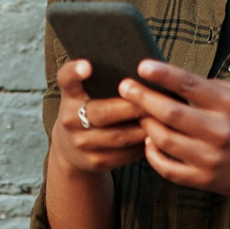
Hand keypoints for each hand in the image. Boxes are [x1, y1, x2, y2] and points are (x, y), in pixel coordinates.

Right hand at [50, 59, 147, 175]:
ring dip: (144, 127)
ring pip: (119, 136)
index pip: (66, 79)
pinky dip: (143, 145)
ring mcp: (82, 143)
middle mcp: (70, 119)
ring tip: (163, 118)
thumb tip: (139, 66)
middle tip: (156, 98)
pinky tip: (157, 136)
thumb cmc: (87, 107)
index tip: (87, 66)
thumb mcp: (84, 91)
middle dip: (132, 106)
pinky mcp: (95, 161)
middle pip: (103, 112)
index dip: (75, 72)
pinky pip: (125, 154)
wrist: (70, 147)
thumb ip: (99, 77)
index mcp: (69, 94)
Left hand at [120, 59, 229, 198]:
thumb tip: (170, 77)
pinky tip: (149, 140)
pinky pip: (167, 168)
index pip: (189, 85)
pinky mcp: (204, 180)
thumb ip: (208, 85)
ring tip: (138, 112)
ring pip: (164, 139)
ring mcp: (210, 158)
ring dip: (145, 124)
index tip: (142, 65)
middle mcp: (219, 131)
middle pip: (170, 113)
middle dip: (142, 98)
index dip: (163, 74)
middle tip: (125, 86)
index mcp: (228, 105)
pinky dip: (152, 154)